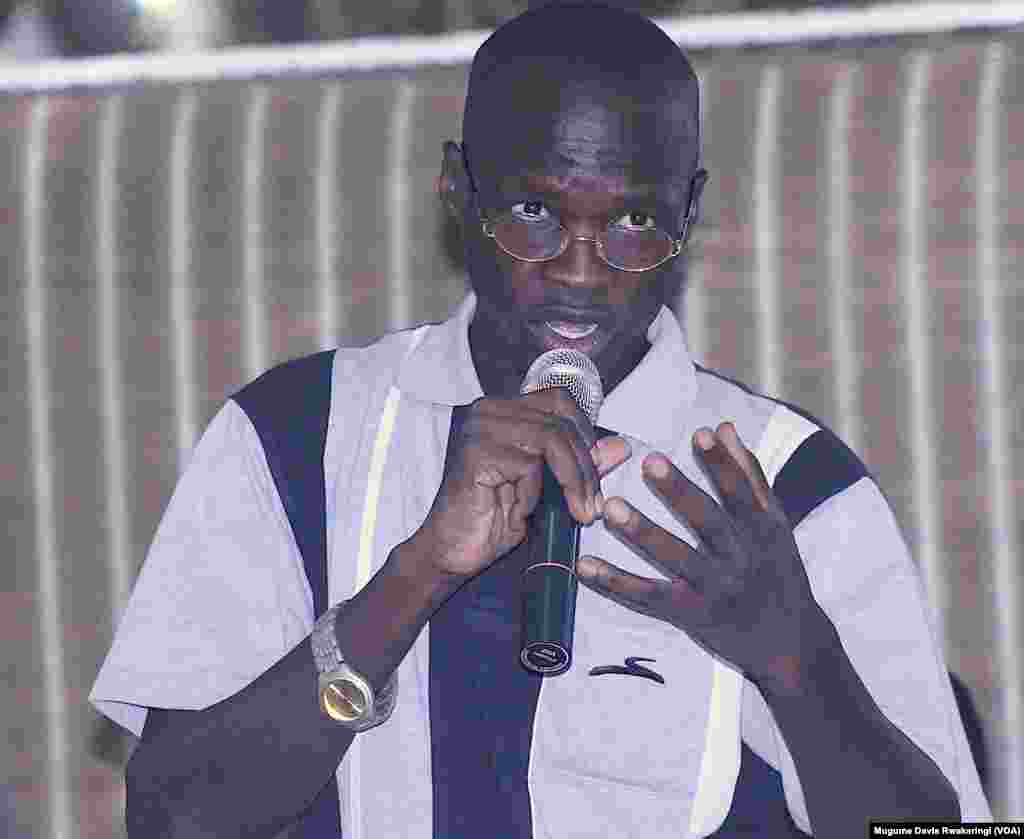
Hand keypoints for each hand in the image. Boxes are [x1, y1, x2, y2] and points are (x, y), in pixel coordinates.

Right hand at [416, 389, 632, 580]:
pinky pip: (529, 465)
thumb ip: (579, 464)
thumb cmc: (493, 519)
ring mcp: (480, 428)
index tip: (595, 472)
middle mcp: (488, 410)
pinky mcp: (475, 453)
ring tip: (579, 512)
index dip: (585, 433)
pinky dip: (535, 493)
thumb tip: (622, 447)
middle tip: (594, 504)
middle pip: (561, 421)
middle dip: (586, 466)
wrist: (452, 551)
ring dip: (573, 481)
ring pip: (552, 440)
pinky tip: (522, 511)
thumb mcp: (547, 489)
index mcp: (503, 410)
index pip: (560, 399)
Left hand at [576, 421, 823, 694]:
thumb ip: (750, 476)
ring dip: (643, 533)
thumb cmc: (778, 573)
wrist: (790, 645)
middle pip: (708, 524)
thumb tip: (725, 428)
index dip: (723, 465)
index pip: (742, 494)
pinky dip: (616, 581)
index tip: (700, 435)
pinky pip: (648, 597)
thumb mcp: (775, 525)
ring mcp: (714, 590)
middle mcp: (740, 561)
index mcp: (763, 533)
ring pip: (676, 560)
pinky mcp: (690, 615)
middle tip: (648, 462)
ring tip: (611, 507)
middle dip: (679, 492)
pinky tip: (585, 565)